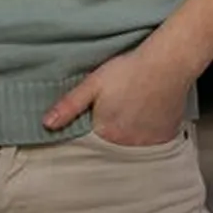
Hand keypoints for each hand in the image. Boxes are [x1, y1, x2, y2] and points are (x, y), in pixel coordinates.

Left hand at [43, 47, 191, 146]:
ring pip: (132, 146)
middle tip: (115, 112)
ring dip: (128, 137)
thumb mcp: (93, 84)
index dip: (90, 133)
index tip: (93, 122)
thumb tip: (46, 124)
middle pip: (112, 147)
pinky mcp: (166, 138)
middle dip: (109, 135)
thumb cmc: (128, 71)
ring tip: (131, 113)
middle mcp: (127, 145)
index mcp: (106, 133)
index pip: (91, 144)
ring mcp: (148, 144)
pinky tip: (146, 117)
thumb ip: (70, 105)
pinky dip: (147, 136)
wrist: (166, 64)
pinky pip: (152, 144)